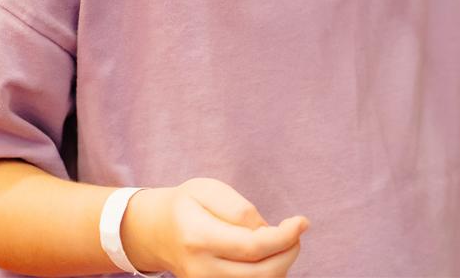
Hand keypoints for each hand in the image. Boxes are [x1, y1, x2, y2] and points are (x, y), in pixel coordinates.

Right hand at [120, 178, 308, 277]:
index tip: (303, 221)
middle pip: (260, 275)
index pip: (252, 247)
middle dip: (288, 253)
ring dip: (280, 265)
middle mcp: (200, 269)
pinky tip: (269, 255)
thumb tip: (267, 232)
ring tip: (281, 240)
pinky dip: (267, 274)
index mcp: (199, 237)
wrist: (156, 231)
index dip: (285, 237)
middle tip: (295, 231)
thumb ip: (240, 210)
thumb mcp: (210, 190)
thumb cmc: (187, 204)